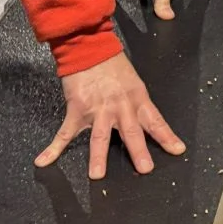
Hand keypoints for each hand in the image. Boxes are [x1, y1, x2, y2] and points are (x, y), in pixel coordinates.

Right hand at [34, 52, 184, 178]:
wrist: (89, 47)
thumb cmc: (113, 64)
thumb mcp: (133, 82)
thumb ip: (137, 103)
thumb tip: (144, 122)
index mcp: (137, 99)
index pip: (155, 121)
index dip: (167, 136)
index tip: (178, 151)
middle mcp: (120, 106)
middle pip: (131, 132)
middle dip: (138, 151)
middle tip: (145, 169)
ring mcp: (98, 110)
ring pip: (100, 136)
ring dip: (98, 156)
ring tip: (97, 176)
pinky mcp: (77, 109)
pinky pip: (65, 132)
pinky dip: (54, 148)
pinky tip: (44, 161)